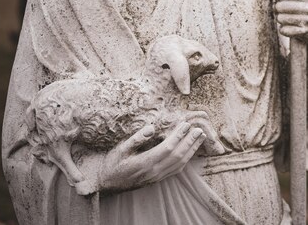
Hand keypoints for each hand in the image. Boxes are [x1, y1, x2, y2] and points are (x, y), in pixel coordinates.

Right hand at [77, 122, 204, 194]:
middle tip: (200, 129)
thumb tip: (151, 128)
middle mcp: (154, 171)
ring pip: (180, 164)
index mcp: (144, 162)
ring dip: (192, 150)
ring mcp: (157, 177)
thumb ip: (136, 138)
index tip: (186, 124)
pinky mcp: (158, 179)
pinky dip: (186, 159)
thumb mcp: (120, 148)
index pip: (167, 148)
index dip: (178, 135)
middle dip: (190, 142)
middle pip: (177, 155)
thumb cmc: (113, 163)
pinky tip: (191, 151)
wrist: (107, 184)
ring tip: (200, 138)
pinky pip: (176, 170)